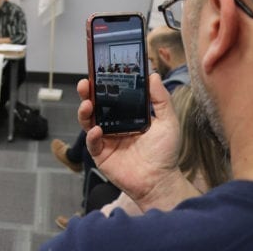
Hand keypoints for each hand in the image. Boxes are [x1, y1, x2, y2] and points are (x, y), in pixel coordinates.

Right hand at [78, 73, 195, 210]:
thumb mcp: (168, 121)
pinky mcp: (101, 154)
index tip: (100, 72)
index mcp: (126, 115)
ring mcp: (105, 139)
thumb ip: (161, 99)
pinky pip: (91, 142)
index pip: (111, 96)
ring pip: (88, 121)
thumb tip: (153, 75)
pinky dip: (91, 135)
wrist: (160, 181)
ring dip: (84, 111)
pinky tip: (97, 130)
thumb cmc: (165, 152)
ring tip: (87, 104)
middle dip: (87, 94)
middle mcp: (113, 124)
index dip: (103, 84)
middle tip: (84, 84)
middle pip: (95, 105)